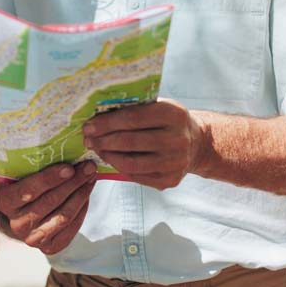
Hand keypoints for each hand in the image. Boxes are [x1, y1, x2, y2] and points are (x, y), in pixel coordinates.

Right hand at [0, 162, 95, 254]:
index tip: (69, 167)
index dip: (50, 178)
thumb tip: (55, 146)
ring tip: (91, 177)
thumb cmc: (24, 187)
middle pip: (51, 201)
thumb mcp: (19, 175)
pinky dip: (82, 210)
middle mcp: (17, 223)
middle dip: (73, 182)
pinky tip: (86, 194)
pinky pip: (71, 228)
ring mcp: (32, 238)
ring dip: (81, 194)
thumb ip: (28, 165)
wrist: (23, 217)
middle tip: (88, 167)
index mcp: (5, 202)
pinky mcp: (49, 247)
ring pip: (64, 215)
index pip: (28, 190)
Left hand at [83, 99, 209, 189]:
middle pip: (129, 141)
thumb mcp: (160, 106)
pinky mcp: (169, 180)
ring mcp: (174, 162)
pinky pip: (136, 175)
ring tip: (96, 149)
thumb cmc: (169, 121)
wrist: (198, 144)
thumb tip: (98, 114)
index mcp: (173, 115)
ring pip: (130, 162)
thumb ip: (137, 108)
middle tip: (88, 138)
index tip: (89, 125)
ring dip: (107, 155)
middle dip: (103, 140)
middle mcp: (177, 139)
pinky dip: (119, 167)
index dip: (107, 123)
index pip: (133, 118)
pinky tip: (111, 158)